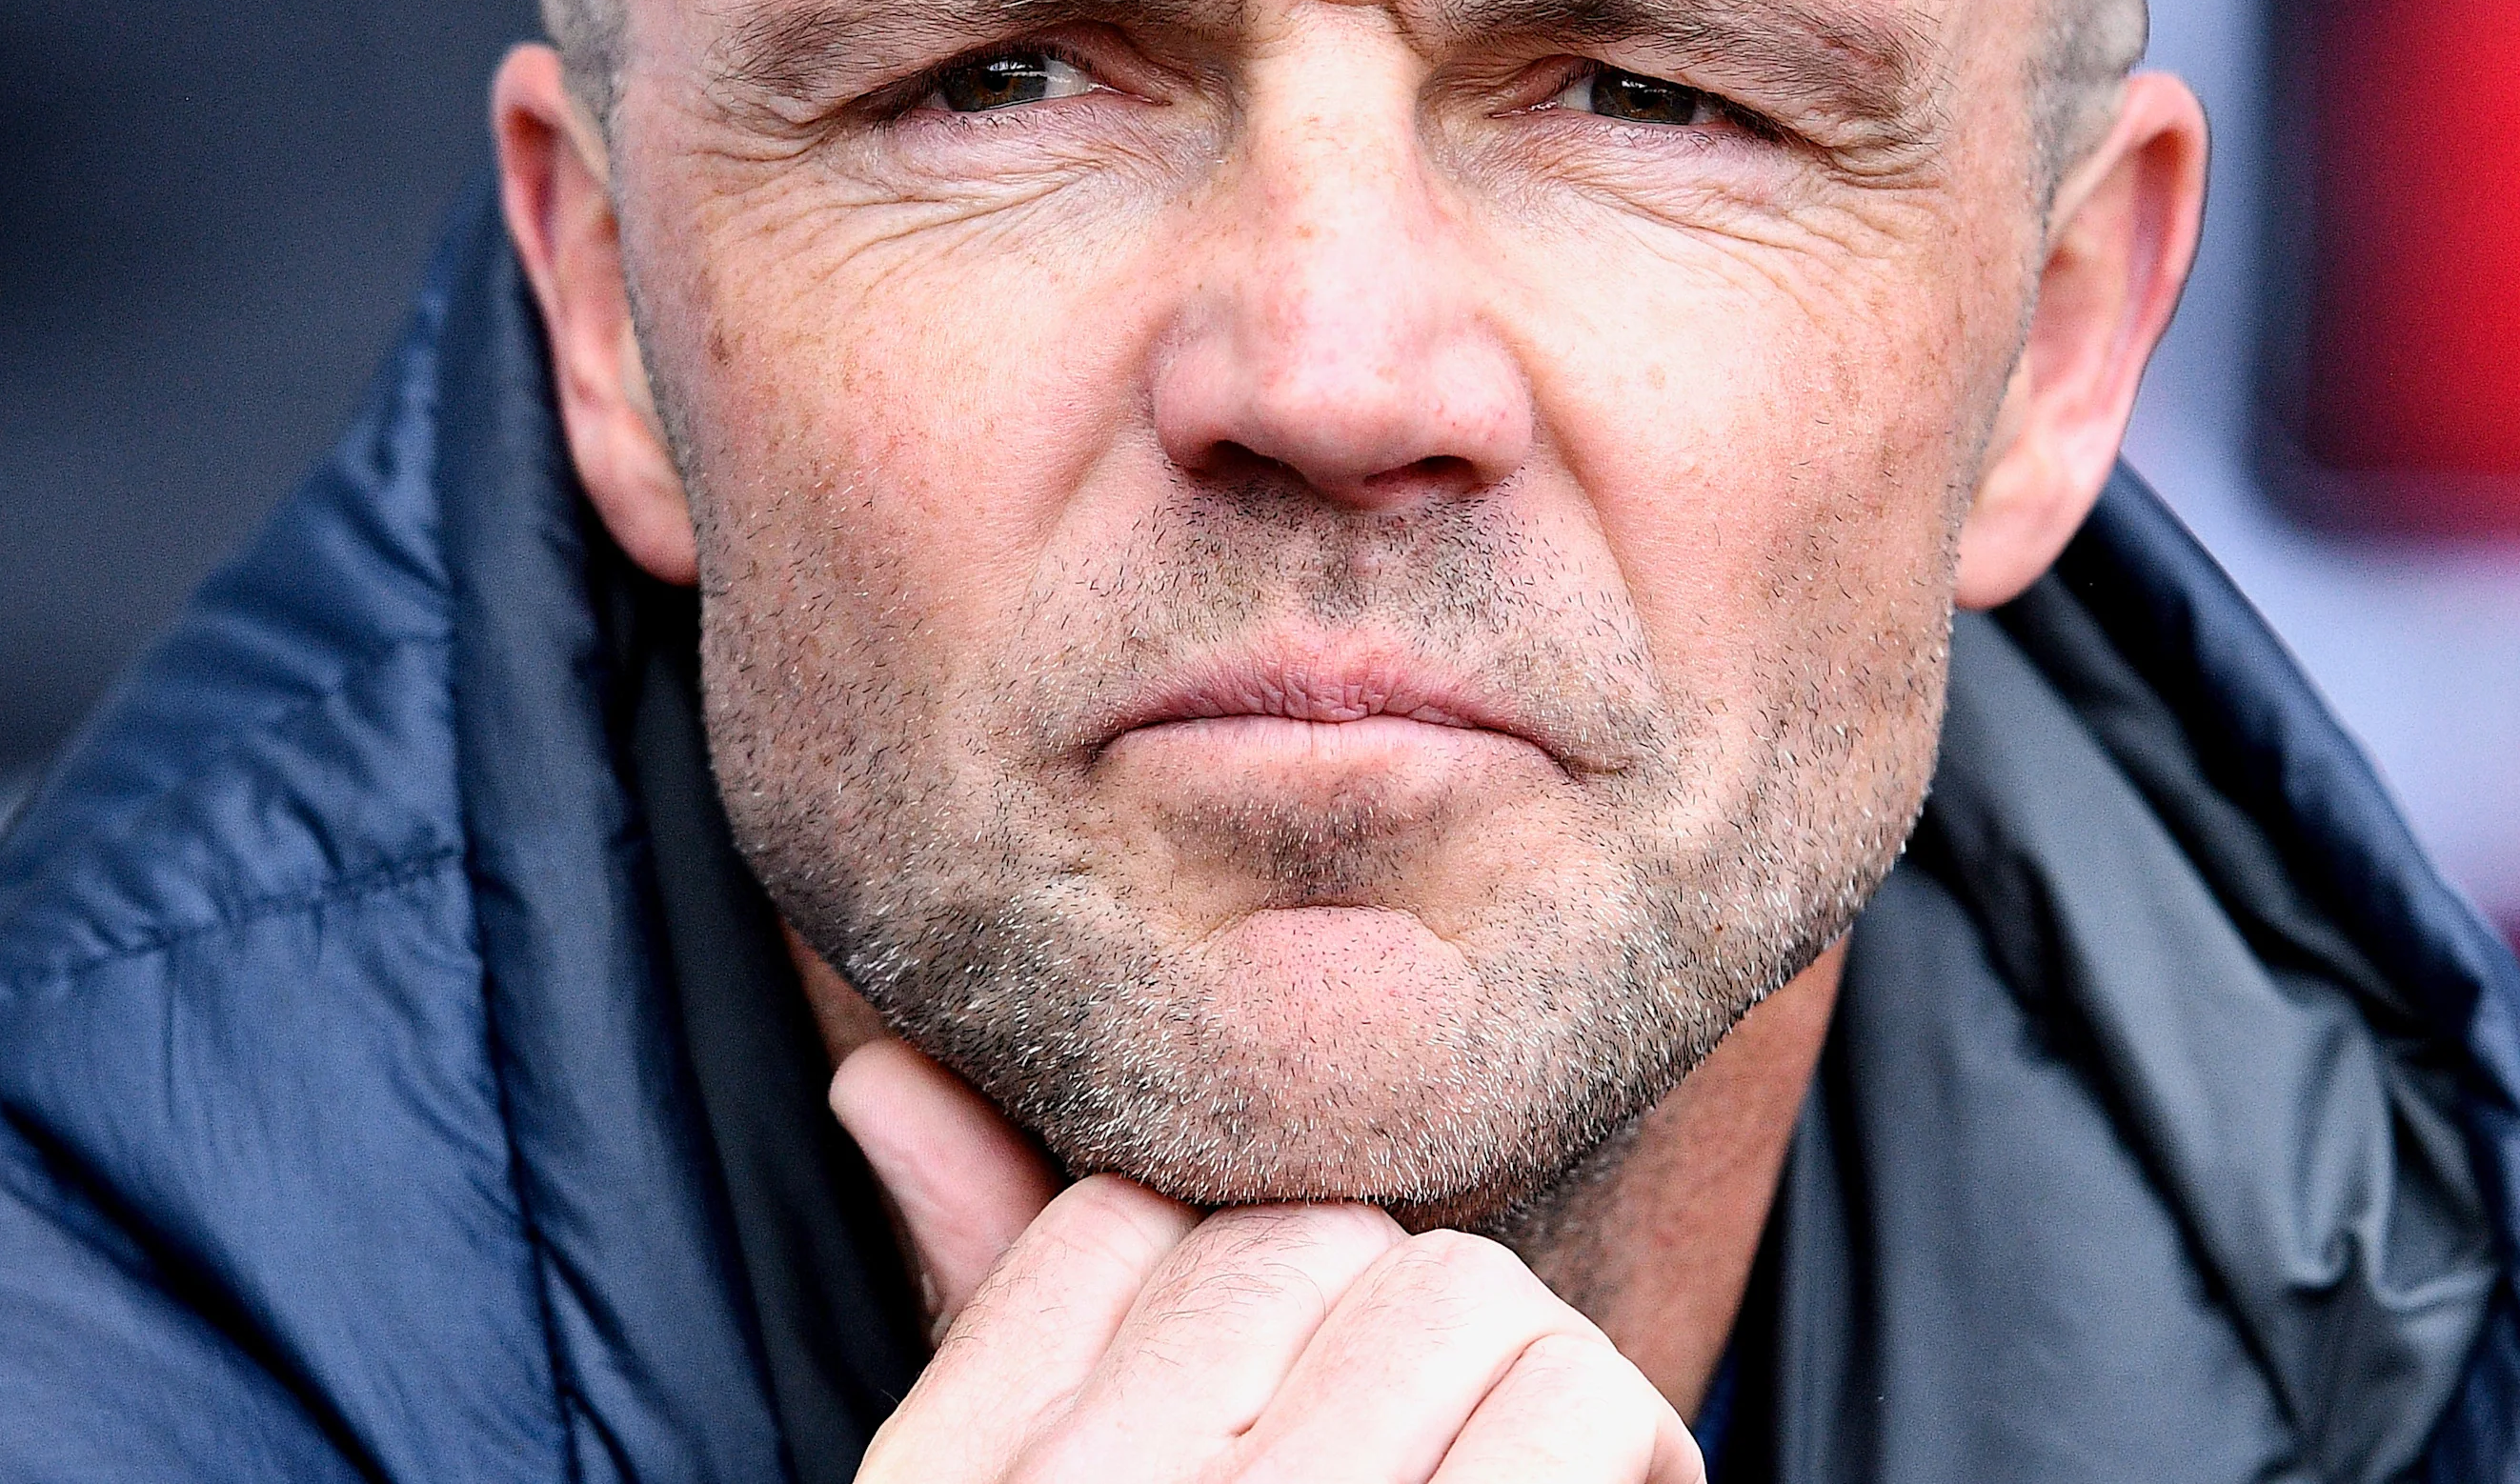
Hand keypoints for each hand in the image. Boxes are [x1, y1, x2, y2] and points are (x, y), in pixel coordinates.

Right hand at [831, 1039, 1700, 1482]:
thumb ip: (993, 1306)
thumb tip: (888, 1071)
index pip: (1117, 1226)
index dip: (1245, 1288)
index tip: (1299, 1403)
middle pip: (1318, 1244)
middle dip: (1402, 1327)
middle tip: (1439, 1454)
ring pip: (1470, 1297)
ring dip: (1533, 1376)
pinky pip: (1582, 1400)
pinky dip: (1631, 1453)